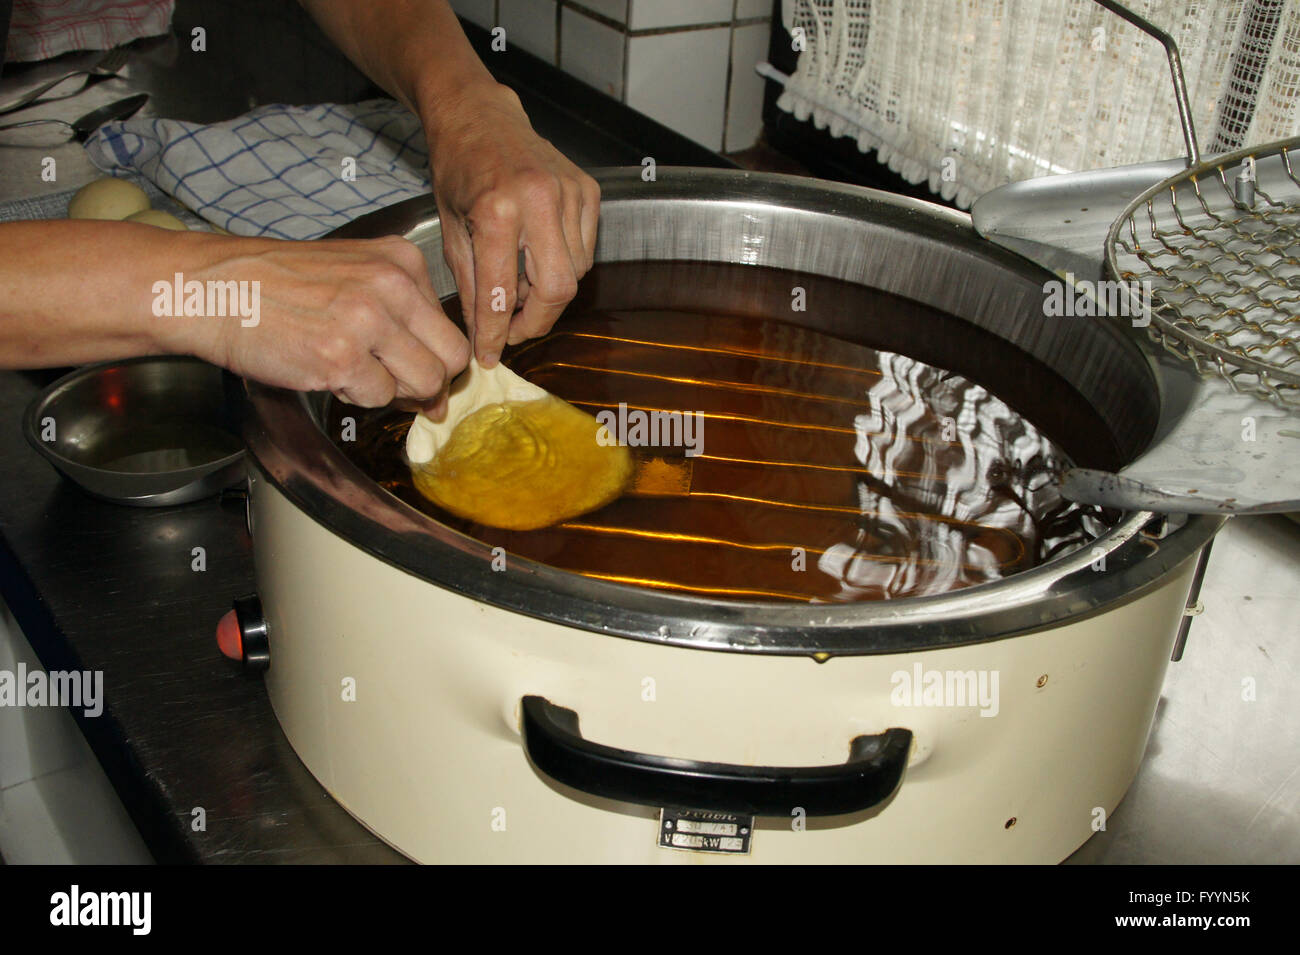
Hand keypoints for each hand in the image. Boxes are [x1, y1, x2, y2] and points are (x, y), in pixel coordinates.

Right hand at [166, 232, 469, 407]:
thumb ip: (401, 311)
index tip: (412, 364)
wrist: (214, 288)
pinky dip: (357, 397)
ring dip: (394, 392)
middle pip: (452, 358)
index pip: (451, 324)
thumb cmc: (277, 284)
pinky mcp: (342, 358)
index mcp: (402, 260)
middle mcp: (393, 286)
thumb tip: (439, 376)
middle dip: (430, 382)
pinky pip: (379, 399)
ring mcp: (369, 322)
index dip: (435, 355)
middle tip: (397, 385)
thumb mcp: (352, 271)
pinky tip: (327, 372)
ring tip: (355, 373)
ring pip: (424, 383)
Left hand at [426, 82, 599, 366]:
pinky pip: (585, 250)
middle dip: (536, 321)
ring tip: (519, 287)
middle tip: (513, 331)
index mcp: (496, 210)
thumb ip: (471, 286)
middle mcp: (538, 199)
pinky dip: (564, 265)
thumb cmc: (459, 170)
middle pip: (557, 290)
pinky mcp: (588, 190)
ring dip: (547, 293)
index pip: (500, 293)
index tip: (489, 354)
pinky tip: (538, 258)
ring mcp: (570, 192)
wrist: (479, 116)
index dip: (495, 333)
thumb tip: (484, 336)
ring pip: (575, 273)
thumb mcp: (451, 231)